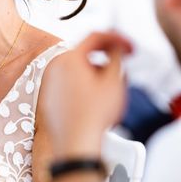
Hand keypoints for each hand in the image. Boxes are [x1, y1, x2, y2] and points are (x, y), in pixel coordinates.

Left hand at [43, 31, 132, 157]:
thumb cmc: (94, 115)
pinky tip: (98, 103)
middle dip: (108, 58)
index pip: (96, 36)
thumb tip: (117, 47)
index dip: (117, 38)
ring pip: (79, 71)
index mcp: (70, 59)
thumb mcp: (114, 81)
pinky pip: (71, 85)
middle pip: (86, 54)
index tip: (129, 46)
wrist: (76, 145)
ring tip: (113, 91)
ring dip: (98, 75)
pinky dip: (86, 88)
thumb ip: (117, 56)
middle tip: (124, 66)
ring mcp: (51, 83)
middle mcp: (56, 67)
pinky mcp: (51, 99)